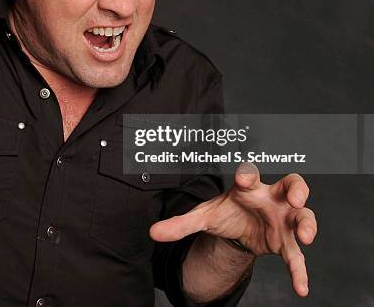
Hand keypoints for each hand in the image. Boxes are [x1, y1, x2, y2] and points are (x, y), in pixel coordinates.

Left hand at [149, 163, 316, 296]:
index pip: (250, 174)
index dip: (248, 174)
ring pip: (303, 216)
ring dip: (307, 224)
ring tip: (306, 237)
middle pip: (291, 185)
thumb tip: (153, 232)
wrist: (237, 228)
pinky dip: (300, 270)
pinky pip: (297, 255)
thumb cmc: (225, 213)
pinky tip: (301, 287)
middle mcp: (270, 198)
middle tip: (295, 198)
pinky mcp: (286, 242)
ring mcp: (282, 219)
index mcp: (248, 187)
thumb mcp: (203, 216)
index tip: (243, 179)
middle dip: (297, 189)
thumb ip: (180, 224)